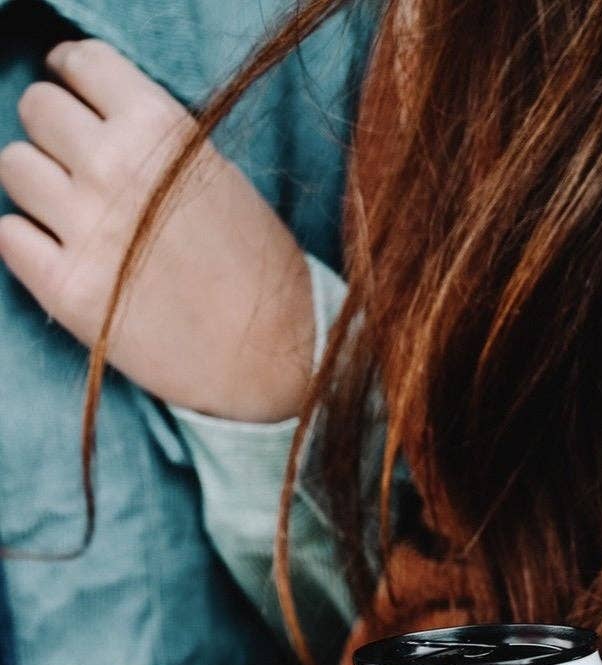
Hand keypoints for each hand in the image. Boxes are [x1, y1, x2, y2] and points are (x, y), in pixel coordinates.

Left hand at [0, 39, 313, 420]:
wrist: (273, 362)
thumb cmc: (258, 270)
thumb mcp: (219, 174)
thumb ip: (153, 138)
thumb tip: (96, 117)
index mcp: (160, 130)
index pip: (81, 63)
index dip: (73, 77)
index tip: (77, 98)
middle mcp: (115, 169)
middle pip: (37, 108)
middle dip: (54, 132)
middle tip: (78, 166)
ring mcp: (86, 230)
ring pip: (14, 166)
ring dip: (37, 185)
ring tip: (72, 214)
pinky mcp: (66, 290)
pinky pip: (8, 235)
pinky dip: (29, 241)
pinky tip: (64, 255)